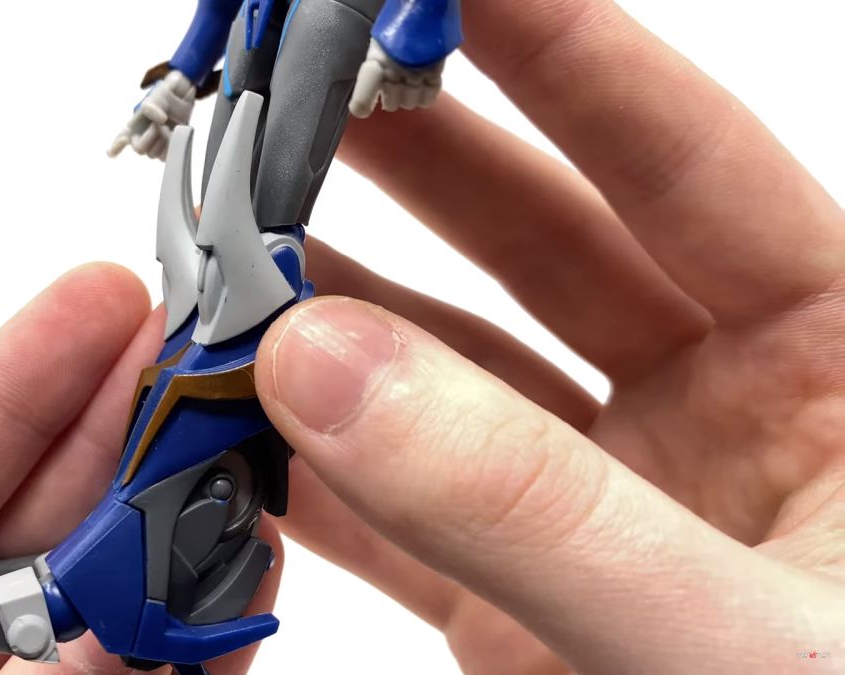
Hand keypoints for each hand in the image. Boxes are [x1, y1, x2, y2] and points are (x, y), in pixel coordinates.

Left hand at [0, 264, 281, 674]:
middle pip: (21, 533)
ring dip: (180, 528)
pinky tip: (242, 577)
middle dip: (116, 435)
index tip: (96, 302)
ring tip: (239, 445)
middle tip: (201, 351)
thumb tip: (132, 622)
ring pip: (101, 610)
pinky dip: (200, 642)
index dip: (6, 390)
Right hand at [108, 70, 195, 159]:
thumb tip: (161, 120)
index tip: (116, 149)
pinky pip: (166, 157)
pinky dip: (172, 146)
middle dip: (151, 136)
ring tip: (169, 126)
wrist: (182, 99)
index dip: (116, 146)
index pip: (121, 137)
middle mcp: (141, 138)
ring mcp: (153, 146)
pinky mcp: (166, 151)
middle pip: (139, 149)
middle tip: (161, 123)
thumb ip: (154, 106)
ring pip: (154, 154)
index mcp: (134, 125)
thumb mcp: (158, 95)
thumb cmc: (165, 96)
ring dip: (164, 139)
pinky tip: (174, 134)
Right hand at [260, 1, 844, 672]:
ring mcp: (602, 494)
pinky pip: (396, 491)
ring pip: (443, 359)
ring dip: (331, 308)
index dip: (558, 44)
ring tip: (229, 251)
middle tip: (298, 93)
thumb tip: (324, 368)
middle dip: (410, 159)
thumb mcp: (730, 641)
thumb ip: (529, 504)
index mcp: (838, 359)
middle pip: (537, 231)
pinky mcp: (521, 588)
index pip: (678, 152)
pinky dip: (305, 459)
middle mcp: (715, 406)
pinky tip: (230, 417)